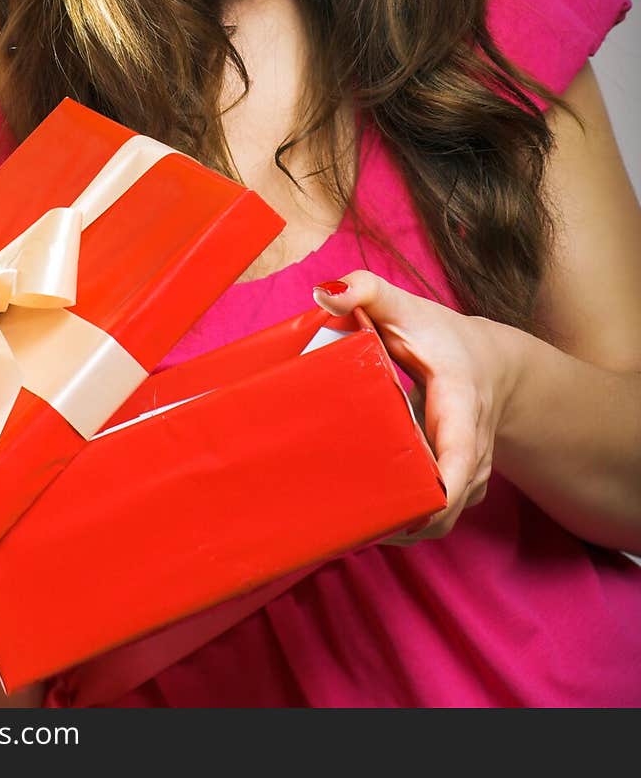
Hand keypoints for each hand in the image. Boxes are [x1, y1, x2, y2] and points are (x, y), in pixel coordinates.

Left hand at [312, 272, 522, 542]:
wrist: (491, 364)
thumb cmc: (442, 337)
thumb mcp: (406, 307)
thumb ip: (367, 290)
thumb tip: (325, 293)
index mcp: (461, 407)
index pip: (457, 460)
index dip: (432, 494)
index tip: (395, 509)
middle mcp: (472, 450)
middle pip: (443, 507)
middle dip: (399, 522)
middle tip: (343, 521)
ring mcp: (470, 476)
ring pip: (437, 519)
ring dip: (399, 526)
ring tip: (347, 523)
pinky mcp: (458, 489)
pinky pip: (433, 516)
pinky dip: (405, 520)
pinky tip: (365, 516)